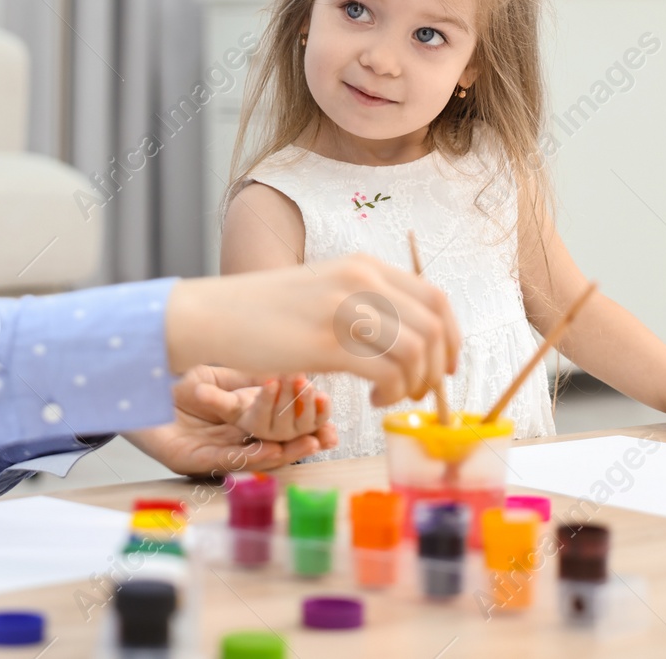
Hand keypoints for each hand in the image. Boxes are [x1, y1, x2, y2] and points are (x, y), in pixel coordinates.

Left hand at [124, 369, 329, 475]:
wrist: (133, 387)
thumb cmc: (175, 380)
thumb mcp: (218, 373)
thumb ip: (248, 377)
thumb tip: (290, 370)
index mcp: (243, 417)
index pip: (283, 422)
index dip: (307, 420)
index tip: (331, 414)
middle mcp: (234, 438)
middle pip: (278, 443)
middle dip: (306, 438)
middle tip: (328, 432)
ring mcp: (215, 451)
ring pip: (258, 457)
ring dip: (287, 451)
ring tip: (310, 443)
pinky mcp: (194, 461)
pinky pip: (228, 462)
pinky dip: (252, 457)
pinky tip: (273, 449)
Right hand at [164, 255, 461, 407]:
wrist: (214, 315)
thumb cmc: (266, 312)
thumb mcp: (324, 292)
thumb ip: (364, 303)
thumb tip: (408, 337)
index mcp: (364, 265)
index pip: (435, 297)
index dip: (450, 338)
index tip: (443, 366)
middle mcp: (361, 279)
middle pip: (434, 325)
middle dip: (437, 367)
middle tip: (418, 391)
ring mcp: (345, 308)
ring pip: (418, 350)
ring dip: (415, 383)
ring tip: (391, 396)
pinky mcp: (328, 341)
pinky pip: (389, 372)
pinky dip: (392, 392)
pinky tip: (372, 399)